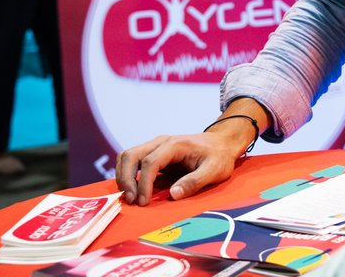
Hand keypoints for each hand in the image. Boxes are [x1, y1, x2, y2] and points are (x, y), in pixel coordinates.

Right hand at [115, 126, 245, 205]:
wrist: (222, 143)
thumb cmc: (219, 156)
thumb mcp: (214, 171)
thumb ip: (194, 182)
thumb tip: (173, 195)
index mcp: (175, 145)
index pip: (150, 162)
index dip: (143, 184)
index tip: (143, 203)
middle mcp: (161, 142)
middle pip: (131, 155)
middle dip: (126, 179)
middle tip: (131, 201)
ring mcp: (155, 146)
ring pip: (127, 156)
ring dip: (123, 176)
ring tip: (130, 197)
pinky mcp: (154, 153)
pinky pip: (133, 161)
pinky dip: (127, 174)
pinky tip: (132, 189)